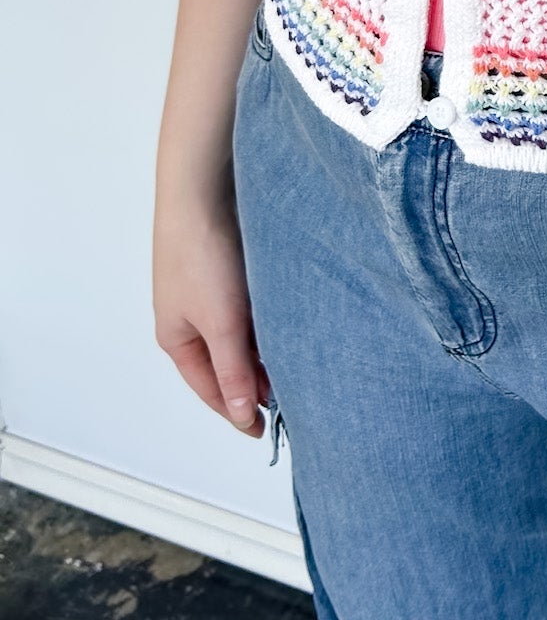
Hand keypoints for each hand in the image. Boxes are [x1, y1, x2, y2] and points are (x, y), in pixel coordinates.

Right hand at [153, 188, 269, 437]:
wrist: (203, 189)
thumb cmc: (201, 254)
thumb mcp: (221, 321)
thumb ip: (233, 369)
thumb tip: (242, 412)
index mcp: (177, 338)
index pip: (210, 388)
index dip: (237, 411)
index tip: (265, 431)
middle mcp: (190, 317)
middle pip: (225, 363)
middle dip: (254, 382)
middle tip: (291, 398)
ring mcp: (209, 291)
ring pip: (240, 334)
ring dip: (263, 350)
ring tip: (297, 363)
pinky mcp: (228, 267)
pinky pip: (250, 306)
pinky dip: (267, 321)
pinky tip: (291, 322)